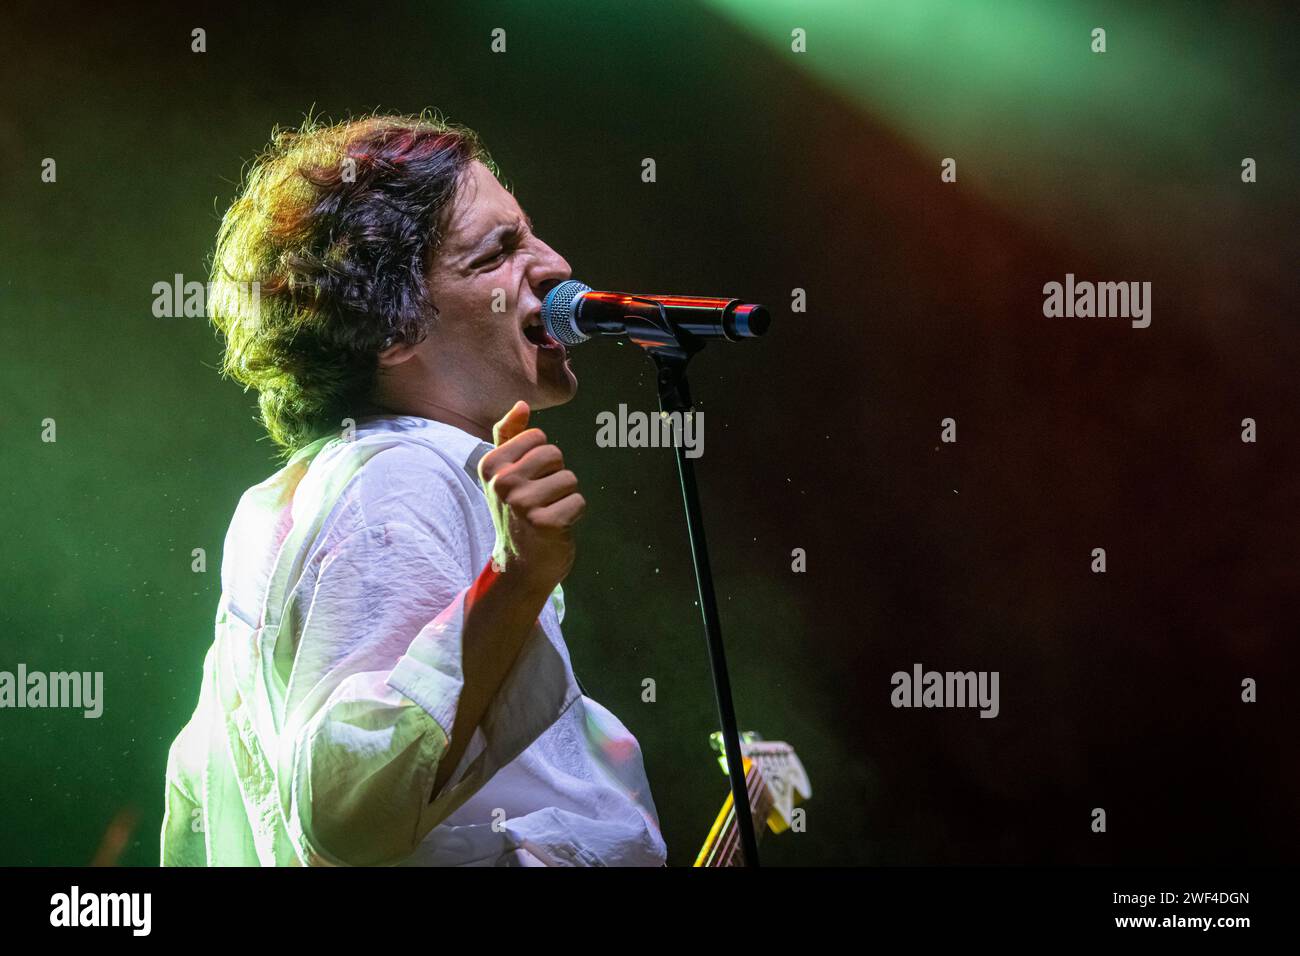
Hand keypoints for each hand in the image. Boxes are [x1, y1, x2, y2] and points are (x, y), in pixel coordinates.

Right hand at [479, 401, 585, 594]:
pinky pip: (579, 501)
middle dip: (555, 476)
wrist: (519, 564)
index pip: (538, 437)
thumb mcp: (504, 474)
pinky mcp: (546, 523)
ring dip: (565, 497)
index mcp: (491, 465)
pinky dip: (574, 515)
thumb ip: (510, 436)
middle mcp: (502, 482)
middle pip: (554, 454)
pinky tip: (556, 528)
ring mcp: (523, 503)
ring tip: (547, 514)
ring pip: (570, 478)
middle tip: (539, 500)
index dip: (541, 460)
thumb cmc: (515, 512)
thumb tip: (521, 404)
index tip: (527, 483)